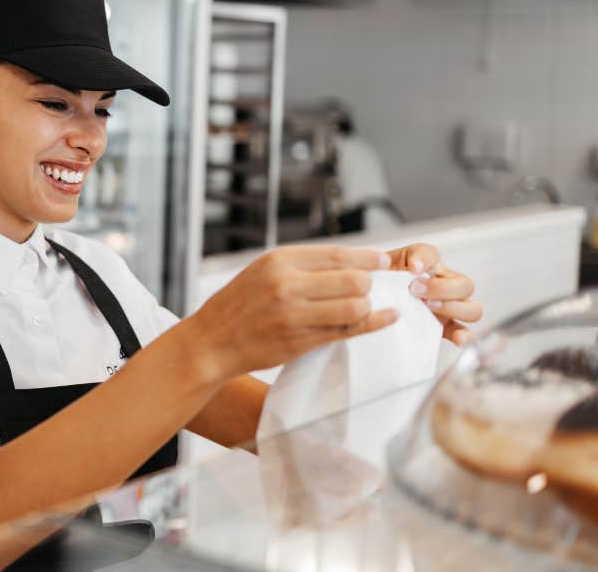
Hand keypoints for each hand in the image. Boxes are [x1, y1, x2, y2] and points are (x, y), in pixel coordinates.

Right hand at [192, 246, 397, 376]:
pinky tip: (385, 318)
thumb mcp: (263, 271)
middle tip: (368, 288)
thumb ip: (301, 266)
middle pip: (352, 280)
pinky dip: (371, 324)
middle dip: (368, 284)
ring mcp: (294, 315)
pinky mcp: (300, 341)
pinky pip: (346, 331)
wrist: (212, 341)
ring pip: (354, 307)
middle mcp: (287, 285)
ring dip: (366, 306)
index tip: (382, 261)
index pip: (337, 255)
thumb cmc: (239, 304)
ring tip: (361, 306)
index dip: (367, 258)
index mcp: (279, 261)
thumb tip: (348, 261)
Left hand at [387, 244, 481, 345]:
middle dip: (442, 288)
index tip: (413, 269)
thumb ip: (402, 261)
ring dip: (454, 308)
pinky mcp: (445, 327)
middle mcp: (445, 284)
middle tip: (416, 291)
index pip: (431, 255)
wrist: (377, 303)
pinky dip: (463, 335)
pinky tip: (457, 339)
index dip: (424, 260)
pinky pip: (462, 332)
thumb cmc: (385, 284)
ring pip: (473, 308)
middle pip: (464, 284)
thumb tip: (417, 268)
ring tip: (429, 307)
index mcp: (428, 266)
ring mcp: (448, 307)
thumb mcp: (386, 266)